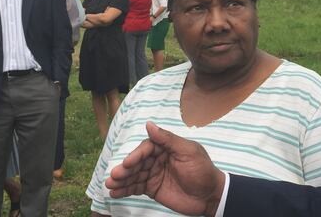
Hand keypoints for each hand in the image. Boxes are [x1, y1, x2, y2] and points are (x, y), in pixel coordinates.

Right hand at [106, 122, 225, 216]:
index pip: (147, 148)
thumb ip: (168, 139)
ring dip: (121, 180)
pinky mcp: (152, 188)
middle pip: (137, 162)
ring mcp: (153, 174)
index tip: (128, 163)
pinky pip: (136, 187)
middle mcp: (157, 159)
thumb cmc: (203, 170)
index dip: (136, 156)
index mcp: (166, 147)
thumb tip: (149, 124)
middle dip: (125, 169)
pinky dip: (125, 190)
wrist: (210, 196)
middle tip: (114, 176)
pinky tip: (115, 192)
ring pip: (134, 175)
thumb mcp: (189, 152)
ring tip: (110, 185)